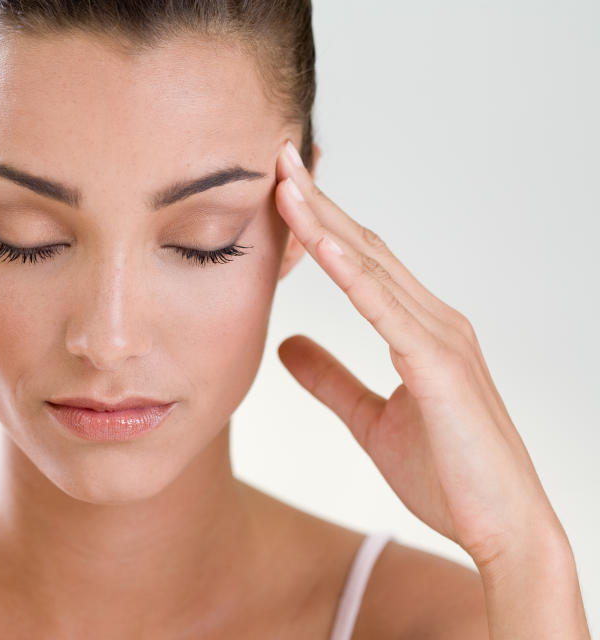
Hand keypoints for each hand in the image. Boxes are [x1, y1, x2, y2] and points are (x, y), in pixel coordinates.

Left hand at [273, 140, 562, 569]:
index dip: (322, 224)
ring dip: (326, 222)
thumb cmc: (449, 476)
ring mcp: (441, 339)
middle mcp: (434, 321)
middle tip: (277, 157)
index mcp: (418, 330)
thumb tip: (286, 346)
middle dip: (320, 202)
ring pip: (373, 266)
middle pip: (365, 246)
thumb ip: (331, 380)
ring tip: (285, 184)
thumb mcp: (369, 420)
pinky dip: (352, 274)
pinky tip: (321, 243)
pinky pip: (386, 310)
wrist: (502, 530)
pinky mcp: (439, 367)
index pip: (361, 261)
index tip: (280, 191)